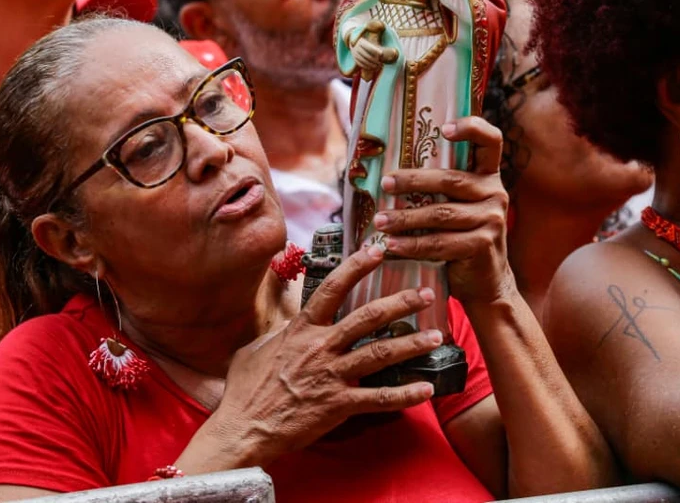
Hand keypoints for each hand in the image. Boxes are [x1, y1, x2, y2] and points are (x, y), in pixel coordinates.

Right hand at [205, 244, 440, 464]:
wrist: (243, 428)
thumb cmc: (245, 390)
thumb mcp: (254, 348)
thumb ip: (279, 330)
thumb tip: (288, 317)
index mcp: (301, 329)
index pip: (333, 288)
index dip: (357, 266)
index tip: (379, 250)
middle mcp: (320, 347)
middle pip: (368, 317)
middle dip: (401, 303)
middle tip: (426, 294)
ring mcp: (332, 376)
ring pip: (380, 353)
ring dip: (412, 344)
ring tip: (437, 336)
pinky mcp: (339, 405)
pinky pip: (380, 398)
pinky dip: (406, 394)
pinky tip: (426, 389)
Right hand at [351, 32, 386, 73]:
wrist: (357, 45)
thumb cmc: (369, 44)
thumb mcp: (372, 43)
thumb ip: (381, 47)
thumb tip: (394, 51)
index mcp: (361, 41)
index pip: (369, 47)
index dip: (375, 50)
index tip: (382, 54)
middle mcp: (357, 47)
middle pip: (367, 55)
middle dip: (375, 60)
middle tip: (381, 63)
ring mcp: (355, 54)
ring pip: (364, 61)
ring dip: (371, 64)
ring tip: (378, 66)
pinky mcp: (355, 59)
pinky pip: (361, 64)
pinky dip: (367, 67)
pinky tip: (373, 68)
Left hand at [372, 116, 513, 305]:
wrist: (486, 282)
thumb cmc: (462, 237)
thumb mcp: (459, 206)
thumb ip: (441, 188)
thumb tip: (388, 174)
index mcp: (489, 176)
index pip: (490, 141)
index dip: (471, 128)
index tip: (444, 128)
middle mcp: (495, 193)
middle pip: (450, 179)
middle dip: (413, 181)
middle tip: (385, 184)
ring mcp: (492, 219)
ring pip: (440, 214)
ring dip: (405, 218)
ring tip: (379, 221)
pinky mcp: (483, 245)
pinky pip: (440, 243)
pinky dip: (412, 245)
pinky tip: (391, 246)